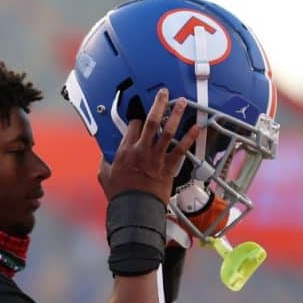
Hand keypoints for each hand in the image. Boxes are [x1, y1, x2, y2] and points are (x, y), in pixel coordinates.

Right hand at [98, 89, 201, 203]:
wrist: (135, 209)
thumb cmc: (121, 195)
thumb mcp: (105, 176)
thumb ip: (105, 162)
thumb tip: (105, 156)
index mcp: (125, 150)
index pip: (132, 126)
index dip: (136, 117)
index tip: (140, 114)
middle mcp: (142, 150)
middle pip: (151, 121)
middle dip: (158, 104)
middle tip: (164, 94)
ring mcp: (157, 157)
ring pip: (167, 131)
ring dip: (176, 115)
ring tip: (182, 103)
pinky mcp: (169, 166)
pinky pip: (181, 149)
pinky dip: (190, 137)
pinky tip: (197, 127)